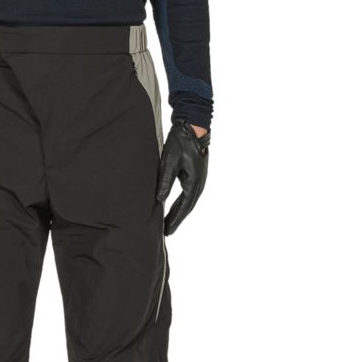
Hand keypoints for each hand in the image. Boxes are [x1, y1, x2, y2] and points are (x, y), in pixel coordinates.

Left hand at [155, 120, 210, 237]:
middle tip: (167, 232)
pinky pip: (189, 194)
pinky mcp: (197, 176)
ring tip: (169, 223)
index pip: (184, 206)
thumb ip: (166, 180)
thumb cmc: (180, 143)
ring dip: (180, 212)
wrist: (192, 128)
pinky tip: (174, 207)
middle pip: (188, 207)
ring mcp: (200, 180)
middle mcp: (200, 183)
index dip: (175, 220)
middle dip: (177, 219)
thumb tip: (160, 199)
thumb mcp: (169, 161)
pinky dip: (182, 203)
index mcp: (193, 181)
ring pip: (189, 202)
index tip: (167, 231)